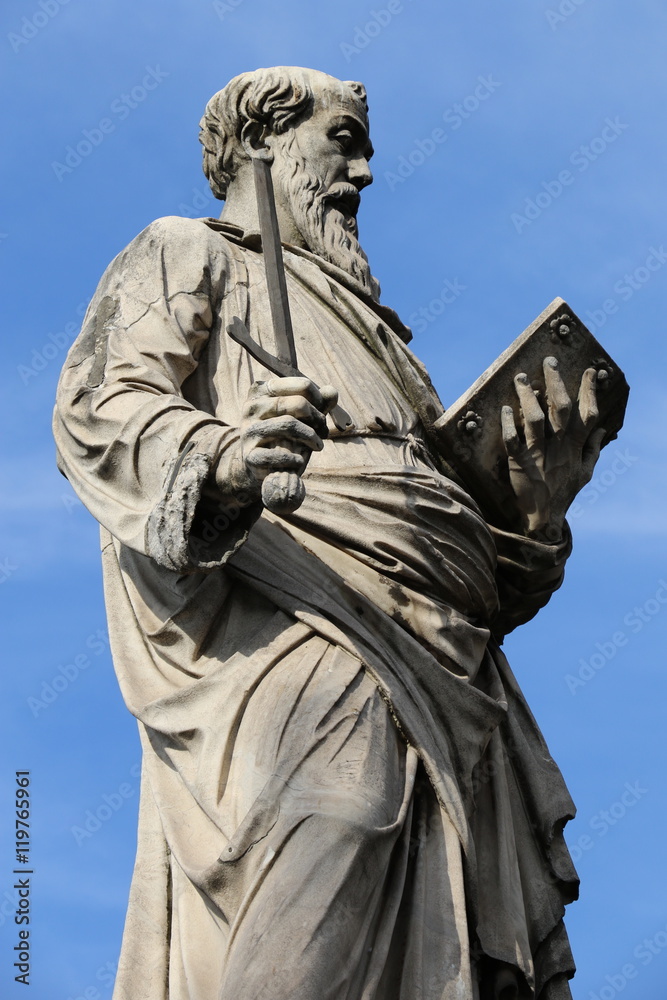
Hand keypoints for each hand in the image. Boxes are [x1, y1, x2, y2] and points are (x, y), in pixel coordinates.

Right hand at [219, 377, 337, 497]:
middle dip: (317, 418)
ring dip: (311, 436)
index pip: (303, 385)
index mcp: (263, 390)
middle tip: (323, 430)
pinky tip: (299, 461)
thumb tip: (332, 391)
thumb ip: (319, 402)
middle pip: (298, 403)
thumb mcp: (302, 416)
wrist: (258, 463)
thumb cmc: (284, 434)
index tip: (322, 412)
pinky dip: (294, 459)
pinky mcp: (249, 456)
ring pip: (288, 424)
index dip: (319, 400)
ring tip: (318, 445)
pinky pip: (277, 454)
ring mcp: (249, 431)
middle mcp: (252, 407)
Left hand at [501, 358, 605, 538]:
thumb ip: (592, 450)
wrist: (544, 518)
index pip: (588, 414)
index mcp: (576, 448)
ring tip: (521, 378)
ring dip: (528, 397)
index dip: (589, 392)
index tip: (589, 372)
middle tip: (549, 362)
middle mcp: (559, 448)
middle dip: (556, 382)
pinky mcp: (519, 464)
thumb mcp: (585, 473)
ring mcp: (538, 455)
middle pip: (560, 409)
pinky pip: (512, 441)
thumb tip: (601, 429)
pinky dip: (508, 424)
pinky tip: (506, 409)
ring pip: (535, 420)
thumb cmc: (564, 493)